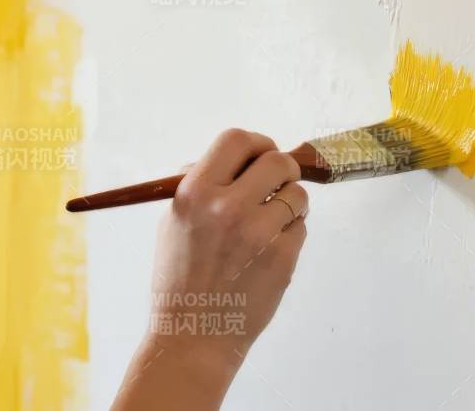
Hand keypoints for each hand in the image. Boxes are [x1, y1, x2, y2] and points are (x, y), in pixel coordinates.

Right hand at [112, 128, 308, 409]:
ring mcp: (258, 233)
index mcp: (195, 192)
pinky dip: (291, 232)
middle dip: (282, 169)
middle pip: (277, 161)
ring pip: (297, 194)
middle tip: (277, 184)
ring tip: (275, 220)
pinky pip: (301, 227)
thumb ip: (198, 186)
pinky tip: (272, 248)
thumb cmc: (179, 277)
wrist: (193, 333)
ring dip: (291, 202)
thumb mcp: (173, 221)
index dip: (256, 142)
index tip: (261, 154)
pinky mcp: (282, 258)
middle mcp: (227, 207)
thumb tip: (227, 161)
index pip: (236, 140)